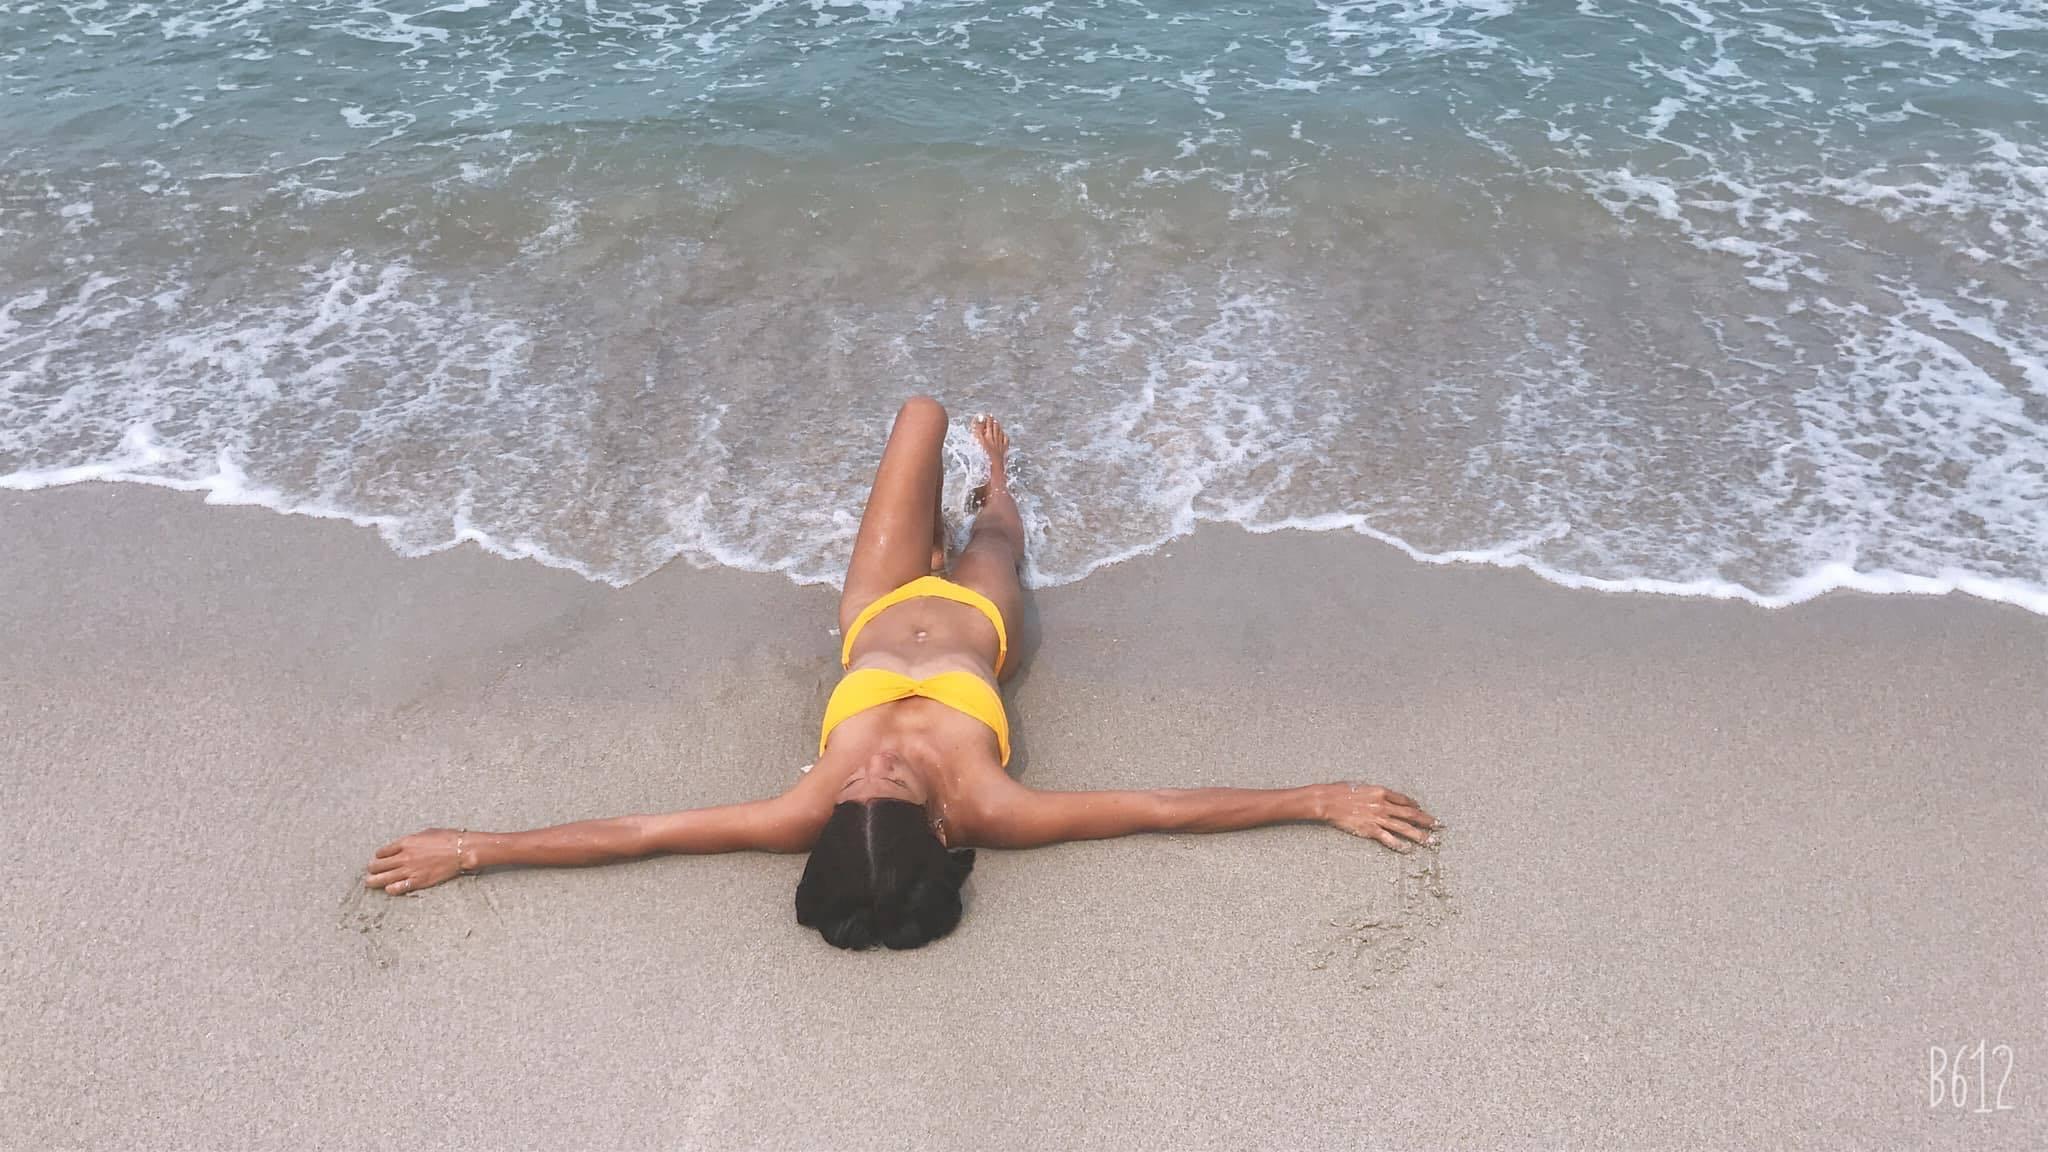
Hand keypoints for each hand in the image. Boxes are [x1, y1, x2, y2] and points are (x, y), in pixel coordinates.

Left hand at [365, 828, 467, 894]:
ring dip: (373, 881)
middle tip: (372, 871)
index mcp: (405, 843)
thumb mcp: (425, 833)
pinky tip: (389, 888)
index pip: (381, 852)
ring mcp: (409, 870)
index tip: (378, 859)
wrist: (461, 850)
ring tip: (370, 882)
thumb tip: (404, 845)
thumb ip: (411, 840)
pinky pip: (397, 888)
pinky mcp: (417, 881)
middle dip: (372, 869)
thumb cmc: (447, 838)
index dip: (378, 856)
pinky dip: (390, 889)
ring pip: (382, 878)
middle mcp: (404, 857)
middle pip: (377, 865)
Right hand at [1321, 784, 1436, 850]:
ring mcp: (1378, 818)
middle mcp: (1384, 805)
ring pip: (1404, 828)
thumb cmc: (1340, 791)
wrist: (1328, 801)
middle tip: (1438, 825)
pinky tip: (1407, 850)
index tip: (1422, 810)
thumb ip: (1373, 792)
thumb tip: (1380, 795)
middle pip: (1410, 814)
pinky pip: (1388, 839)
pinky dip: (1399, 845)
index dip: (1415, 805)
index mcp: (1381, 792)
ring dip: (1419, 835)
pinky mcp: (1370, 830)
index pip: (1404, 800)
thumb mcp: (1360, 786)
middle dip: (1426, 820)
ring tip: (1431, 841)